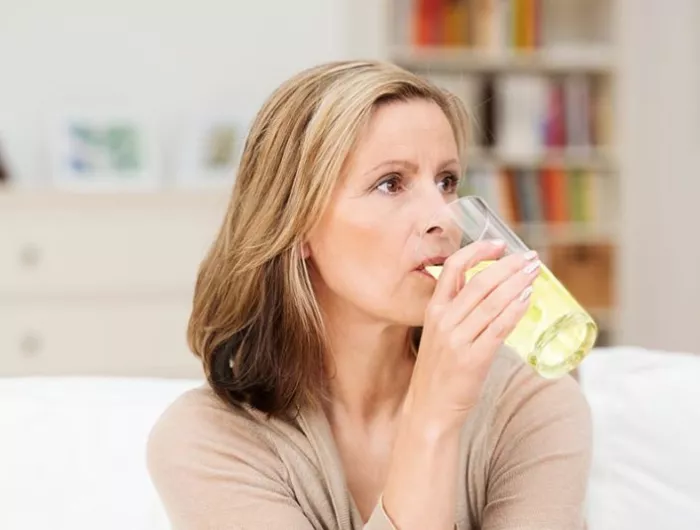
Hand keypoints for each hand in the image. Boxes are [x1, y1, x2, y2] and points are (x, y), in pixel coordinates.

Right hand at [406, 240, 540, 431]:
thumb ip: (459, 313)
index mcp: (433, 310)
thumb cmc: (439, 372)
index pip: (453, 268)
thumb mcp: (440, 335)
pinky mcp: (472, 359)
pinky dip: (514, 311)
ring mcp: (457, 340)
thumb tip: (493, 292)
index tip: (500, 244)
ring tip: (534, 273)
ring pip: (491, 302)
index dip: (478, 251)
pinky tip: (527, 299)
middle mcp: (443, 320)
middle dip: (508, 266)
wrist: (428, 410)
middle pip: (479, 282)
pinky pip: (498, 328)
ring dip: (516, 283)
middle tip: (529, 258)